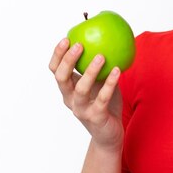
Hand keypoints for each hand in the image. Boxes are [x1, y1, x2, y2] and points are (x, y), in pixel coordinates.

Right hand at [49, 38, 123, 152]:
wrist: (110, 134)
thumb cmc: (104, 103)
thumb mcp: (100, 82)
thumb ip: (99, 65)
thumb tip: (106, 38)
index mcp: (68, 89)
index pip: (55, 70)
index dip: (57, 55)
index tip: (67, 38)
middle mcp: (70, 99)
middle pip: (61, 78)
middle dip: (68, 60)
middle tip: (79, 45)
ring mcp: (81, 110)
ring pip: (80, 89)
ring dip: (90, 71)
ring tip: (101, 56)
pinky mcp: (96, 117)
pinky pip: (102, 98)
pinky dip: (110, 83)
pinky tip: (117, 70)